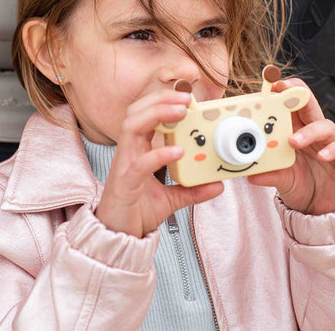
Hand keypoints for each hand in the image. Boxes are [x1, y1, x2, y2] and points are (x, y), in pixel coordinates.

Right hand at [94, 89, 223, 237]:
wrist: (117, 236)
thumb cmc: (136, 211)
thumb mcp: (170, 199)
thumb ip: (191, 189)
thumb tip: (217, 184)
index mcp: (137, 150)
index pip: (144, 114)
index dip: (162, 100)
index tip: (187, 97)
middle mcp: (128, 152)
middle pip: (136, 112)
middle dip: (160, 100)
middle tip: (186, 98)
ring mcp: (124, 165)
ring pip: (131, 127)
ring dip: (156, 115)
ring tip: (180, 112)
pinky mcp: (124, 184)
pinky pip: (139, 164)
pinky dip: (158, 154)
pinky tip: (177, 151)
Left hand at [248, 78, 334, 214]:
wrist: (322, 209)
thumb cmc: (302, 186)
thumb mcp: (282, 180)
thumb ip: (271, 174)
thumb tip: (252, 175)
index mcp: (296, 131)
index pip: (290, 106)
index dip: (282, 93)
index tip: (270, 85)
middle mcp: (314, 133)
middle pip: (309, 105)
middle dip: (298, 94)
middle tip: (283, 90)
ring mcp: (332, 143)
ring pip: (325, 126)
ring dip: (309, 131)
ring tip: (294, 141)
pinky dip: (333, 149)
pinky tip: (323, 156)